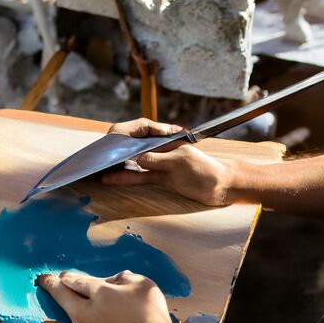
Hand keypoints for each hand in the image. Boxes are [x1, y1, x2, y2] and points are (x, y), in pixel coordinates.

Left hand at [36, 270, 181, 322]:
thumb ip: (122, 279)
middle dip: (53, 288)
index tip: (60, 274)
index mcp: (97, 293)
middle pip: (65, 298)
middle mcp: (86, 313)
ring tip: (73, 301)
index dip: (67, 276)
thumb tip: (113, 282)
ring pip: (75, 316)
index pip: (76, 281)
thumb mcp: (139, 283)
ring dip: (73, 307)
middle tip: (45, 281)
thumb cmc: (148, 311)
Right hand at [103, 118, 236, 205]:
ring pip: (136, 165)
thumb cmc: (207, 170)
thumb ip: (158, 159)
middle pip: (136, 149)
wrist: (223, 187)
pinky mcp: (163, 180)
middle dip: (118, 153)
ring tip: (100, 173)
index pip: (143, 135)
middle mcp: (163, 150)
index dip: (127, 139)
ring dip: (120, 169)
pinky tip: (113, 181)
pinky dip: (128, 179)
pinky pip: (142, 178)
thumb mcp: (181, 162)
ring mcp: (162, 165)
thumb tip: (136, 158)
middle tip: (99, 159)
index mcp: (168, 141)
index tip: (112, 145)